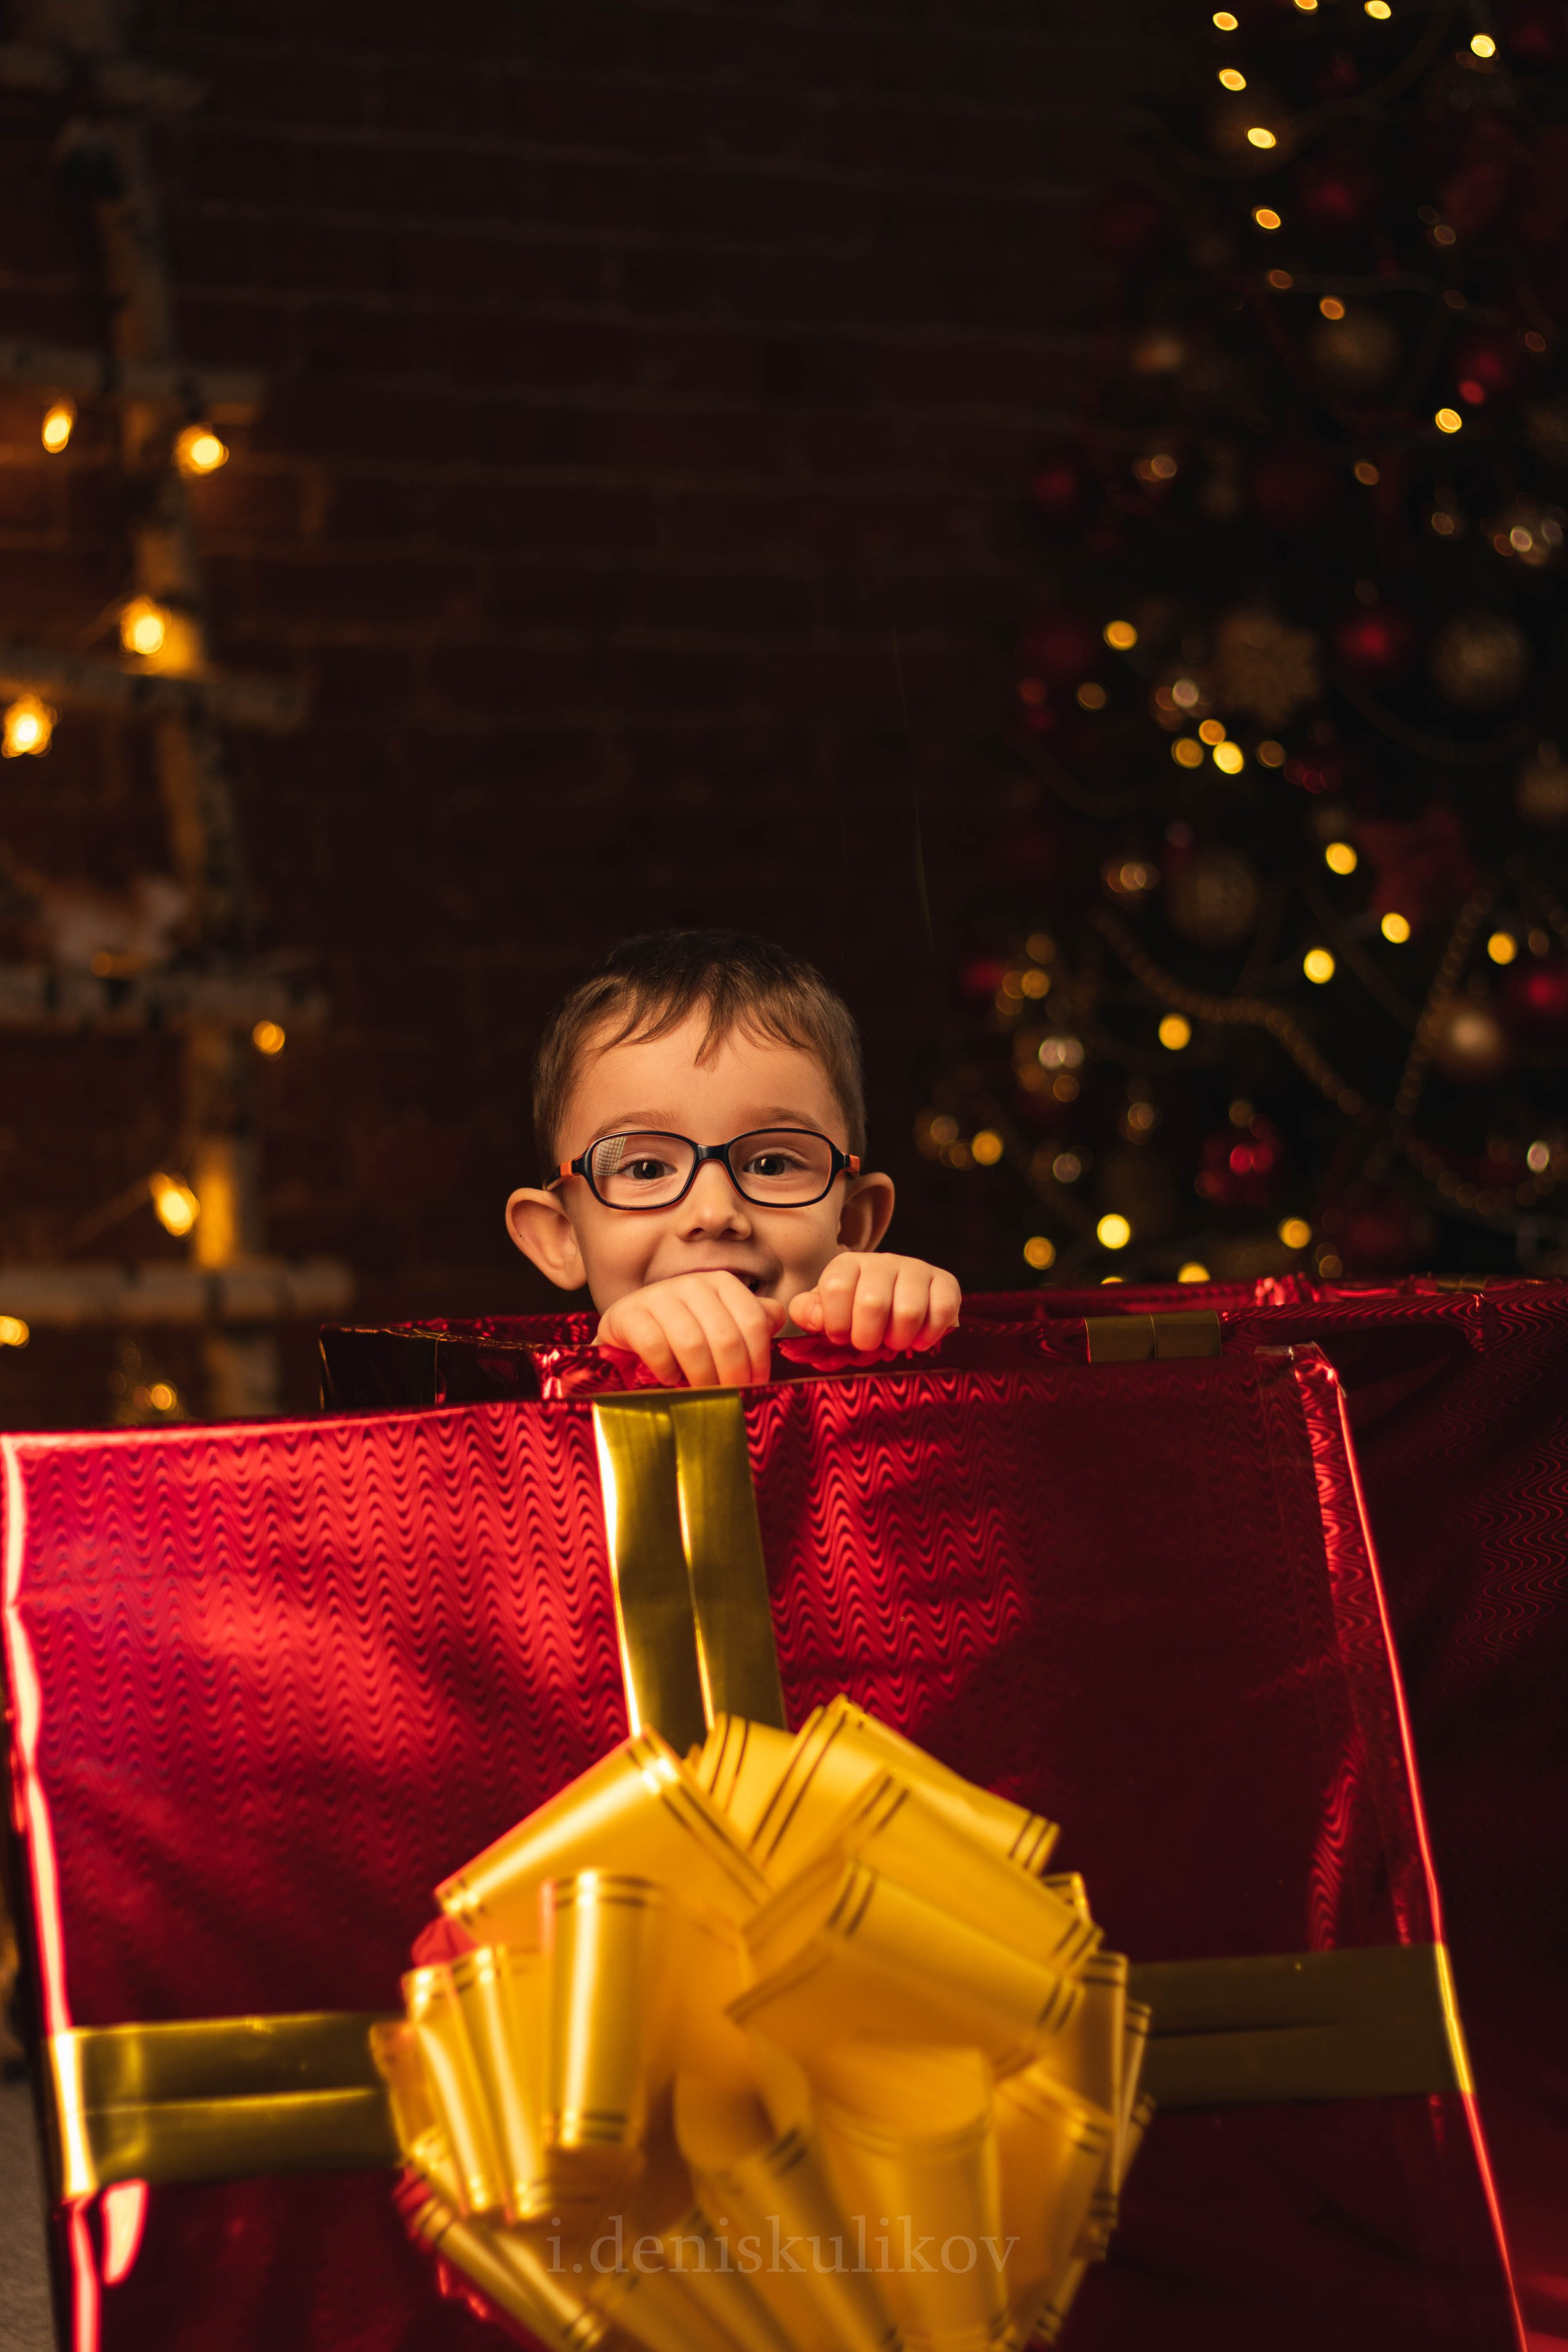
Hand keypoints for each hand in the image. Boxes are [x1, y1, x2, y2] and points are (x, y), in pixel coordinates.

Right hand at [596, 1272, 785, 1387]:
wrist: (628, 1330)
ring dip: (702, 1378)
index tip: (756, 1385)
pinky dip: (666, 1370)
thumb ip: (752, 1319)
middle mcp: (692, 1283)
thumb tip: (778, 1319)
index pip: (753, 1321)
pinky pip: (655, 1346)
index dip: (759, 1359)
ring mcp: (658, 1296)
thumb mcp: (721, 1322)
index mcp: (722, 1283)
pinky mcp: (628, 1314)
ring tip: (704, 1394)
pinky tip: (670, 1379)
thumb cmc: (684, 1331)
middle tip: (731, 1397)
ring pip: (691, 1343)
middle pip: (725, 1337)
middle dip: (733, 1374)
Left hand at [786, 1253, 960, 1353]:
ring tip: (894, 1342)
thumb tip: (817, 1319)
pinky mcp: (945, 1282)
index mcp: (848, 1265)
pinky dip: (929, 1335)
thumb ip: (807, 1312)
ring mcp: (916, 1269)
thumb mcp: (823, 1311)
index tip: (841, 1336)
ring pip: (909, 1311)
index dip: (837, 1323)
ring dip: (899, 1339)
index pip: (836, 1287)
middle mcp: (882, 1261)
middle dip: (868, 1338)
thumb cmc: (854, 1313)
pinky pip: (943, 1310)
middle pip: (872, 1303)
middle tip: (869, 1344)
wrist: (895, 1302)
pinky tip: (918, 1339)